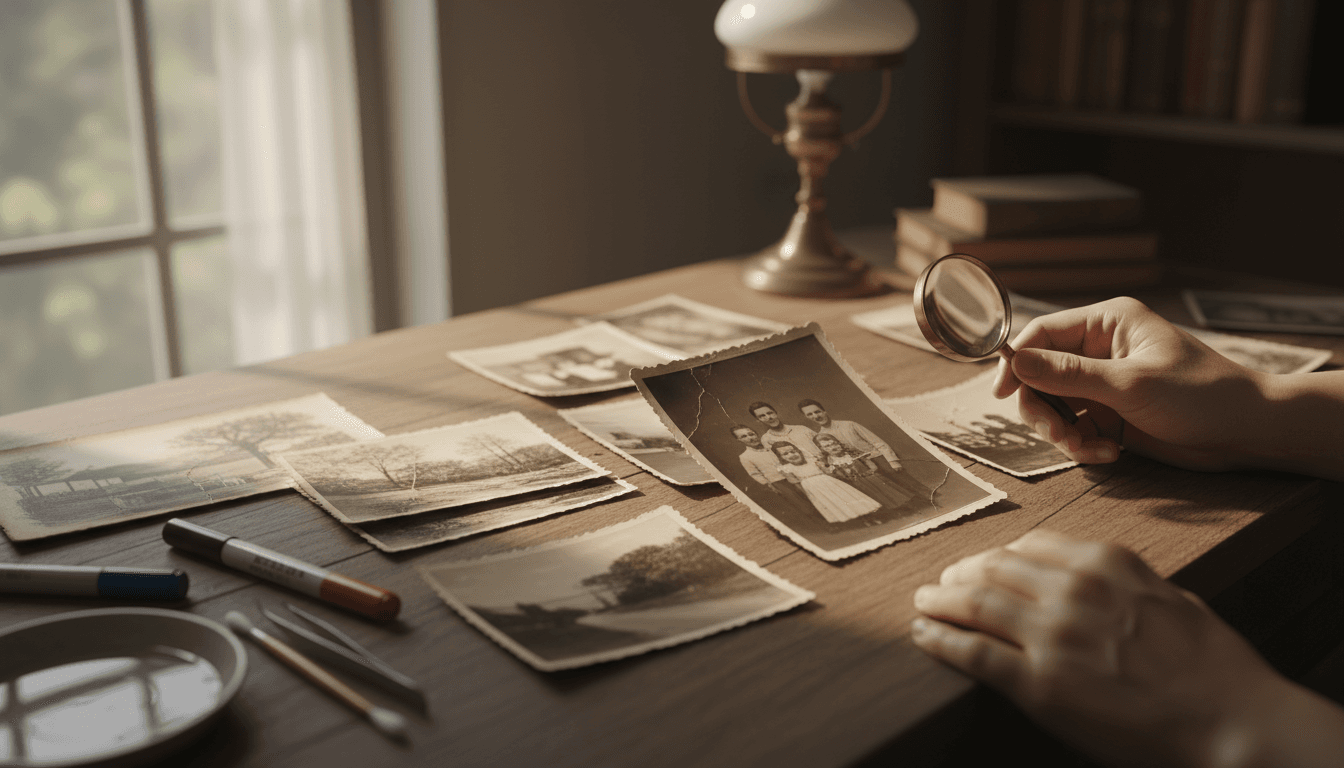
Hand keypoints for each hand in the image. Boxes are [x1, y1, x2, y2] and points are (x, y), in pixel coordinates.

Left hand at [911, 529, 1343, 767]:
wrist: (1233, 723)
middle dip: (960, 575)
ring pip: (974, 604)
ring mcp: (1051, 635)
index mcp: (1105, 563)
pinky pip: (972, 653)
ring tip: (922, 604)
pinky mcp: (1037, 684)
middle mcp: (1071, 589)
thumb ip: (1128, 582)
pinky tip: (923, 635)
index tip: (981, 564)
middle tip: (941, 583)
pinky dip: (939, 640)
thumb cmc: (1216, 668)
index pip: (1029, 547)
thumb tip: (1101, 577)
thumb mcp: (1173, 598)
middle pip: (993, 569)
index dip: (996, 556)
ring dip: (939, 601)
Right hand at [991, 297, 1265, 470]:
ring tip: (1089, 450)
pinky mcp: (1113, 414)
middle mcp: (1101, 350)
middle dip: (1043, 409)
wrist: (1247, 432)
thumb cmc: (1200, 394)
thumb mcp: (1129, 384)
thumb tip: (1014, 362)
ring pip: (1055, 407)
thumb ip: (1068, 374)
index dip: (1016, 362)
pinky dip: (1083, 445)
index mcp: (1107, 324)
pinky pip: (1076, 429)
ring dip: (1064, 433)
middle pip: (1040, 376)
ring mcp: (1106, 384)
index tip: (1000, 394)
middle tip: (1058, 435)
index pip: (1042, 334)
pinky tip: (1109, 454)